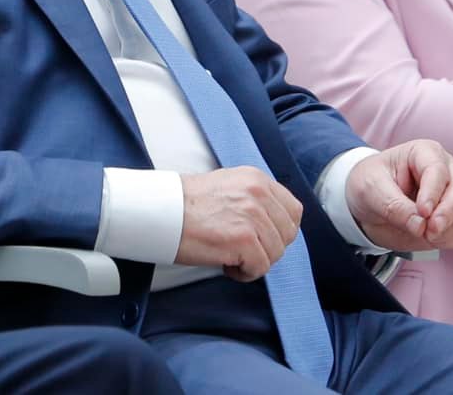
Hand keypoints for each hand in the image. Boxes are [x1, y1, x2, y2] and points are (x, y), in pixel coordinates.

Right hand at [177, 166, 302, 280]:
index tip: (260, 238)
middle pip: (287, 235)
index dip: (279, 230)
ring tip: (230, 257)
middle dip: (268, 248)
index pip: (293, 211)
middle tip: (243, 250)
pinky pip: (260, 268)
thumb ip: (253, 199)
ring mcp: (252, 216)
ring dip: (255, 261)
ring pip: (275, 253)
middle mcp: (259, 193)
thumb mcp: (227, 187)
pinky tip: (226, 265)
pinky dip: (244, 273)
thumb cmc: (185, 204)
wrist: (159, 211)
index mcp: (256, 179)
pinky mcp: (244, 240)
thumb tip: (272, 224)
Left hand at [347, 141, 452, 251]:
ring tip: (429, 235)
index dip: (433, 193)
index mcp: (424, 153)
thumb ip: (394, 206)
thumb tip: (420, 225)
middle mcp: (446, 171)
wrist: (369, 206)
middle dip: (448, 214)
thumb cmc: (370, 185)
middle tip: (429, 231)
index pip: (438, 170)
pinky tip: (434, 239)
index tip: (423, 212)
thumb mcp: (371, 190)